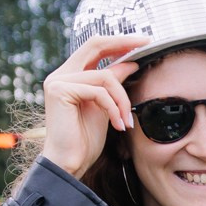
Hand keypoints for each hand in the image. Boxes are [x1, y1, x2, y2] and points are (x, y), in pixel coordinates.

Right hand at [41, 35, 139, 175]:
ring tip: (126, 121)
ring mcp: (58, 81)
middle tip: (147, 44)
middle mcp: (60, 75)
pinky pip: (99, 92)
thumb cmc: (84, 140)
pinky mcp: (60, 91)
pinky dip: (113, 108)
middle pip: (94, 45)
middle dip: (123, 43)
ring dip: (122, 100)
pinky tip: (118, 125)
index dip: (118, 42)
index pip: (94, 48)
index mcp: (69, 76)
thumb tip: (131, 63)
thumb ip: (113, 83)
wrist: (69, 163)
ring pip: (104, 76)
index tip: (142, 41)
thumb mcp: (106, 106)